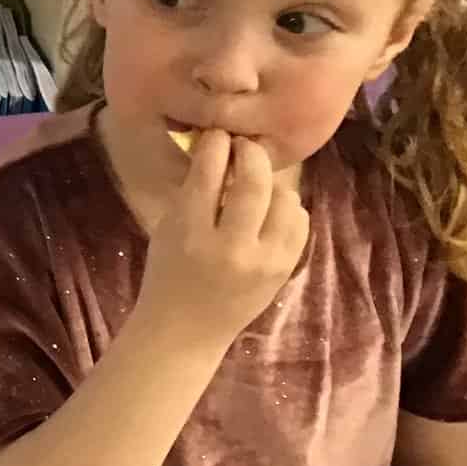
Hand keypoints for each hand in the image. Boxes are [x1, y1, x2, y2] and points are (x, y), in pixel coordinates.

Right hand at [135, 132, 309, 351]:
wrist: (186, 332)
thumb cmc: (167, 276)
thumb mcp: (168, 230)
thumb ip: (193, 192)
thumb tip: (219, 148)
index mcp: (191, 234)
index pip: (209, 174)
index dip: (216, 144)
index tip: (217, 134)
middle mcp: (232, 247)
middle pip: (254, 182)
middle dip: (250, 153)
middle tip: (242, 146)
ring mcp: (265, 261)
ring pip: (285, 198)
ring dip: (270, 184)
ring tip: (255, 185)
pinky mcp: (285, 269)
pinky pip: (299, 221)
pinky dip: (286, 208)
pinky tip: (269, 210)